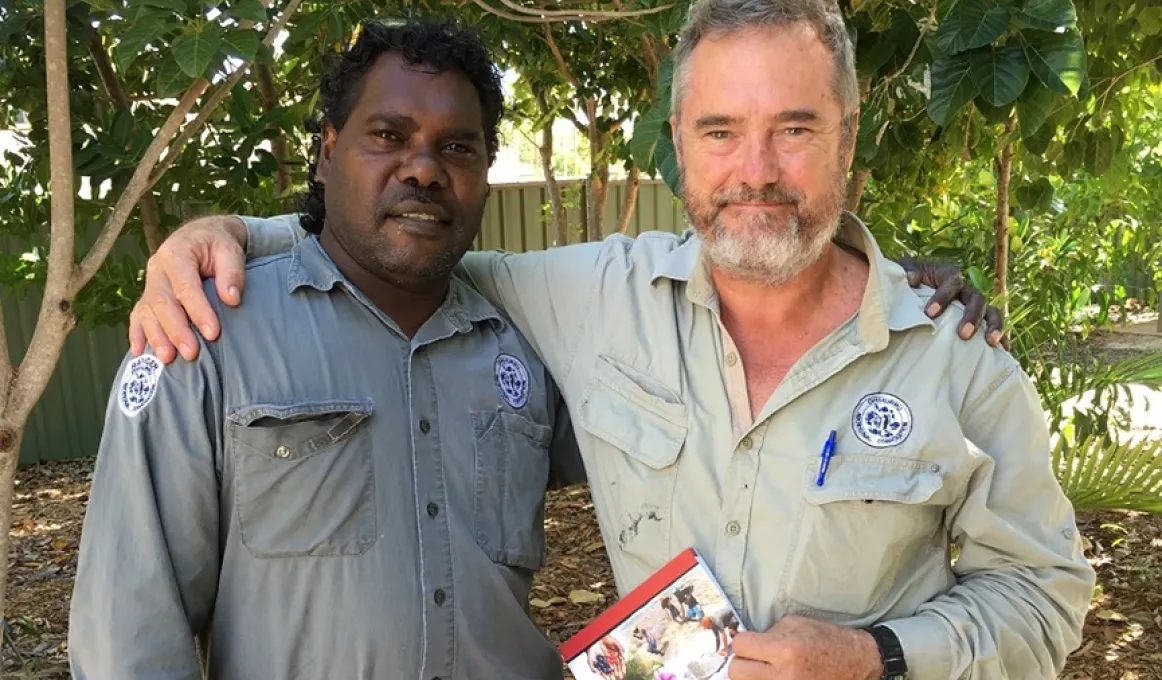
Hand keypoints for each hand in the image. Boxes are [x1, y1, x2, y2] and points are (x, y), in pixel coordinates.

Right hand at [128, 215, 247, 363]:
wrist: (202, 237)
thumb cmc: (217, 245)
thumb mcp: (230, 250)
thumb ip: (232, 272)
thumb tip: (231, 298)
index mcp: (176, 253)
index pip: (185, 286)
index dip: (198, 310)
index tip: (213, 333)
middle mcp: (157, 269)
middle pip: (162, 302)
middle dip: (176, 330)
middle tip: (191, 352)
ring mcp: (150, 284)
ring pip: (147, 312)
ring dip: (157, 337)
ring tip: (168, 358)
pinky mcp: (148, 296)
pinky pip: (137, 316)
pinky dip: (137, 334)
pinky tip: (139, 352)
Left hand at [727, 615, 881, 679]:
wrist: (857, 663)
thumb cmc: (827, 640)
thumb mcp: (796, 624)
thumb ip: (767, 633)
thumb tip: (744, 641)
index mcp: (784, 649)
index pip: (740, 645)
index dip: (743, 641)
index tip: (750, 642)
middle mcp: (783, 675)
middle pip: (736, 671)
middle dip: (742, 662)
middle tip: (755, 658)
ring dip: (751, 676)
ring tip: (765, 669)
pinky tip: (775, 675)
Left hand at [896, 257, 1007, 348]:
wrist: (910, 290)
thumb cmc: (907, 280)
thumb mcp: (904, 271)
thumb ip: (906, 271)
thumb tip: (911, 279)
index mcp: (948, 275)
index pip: (952, 281)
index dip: (943, 296)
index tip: (929, 313)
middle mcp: (965, 289)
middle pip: (977, 298)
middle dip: (972, 316)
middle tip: (963, 334)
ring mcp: (973, 304)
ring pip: (991, 311)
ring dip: (993, 326)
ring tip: (990, 343)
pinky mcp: (976, 319)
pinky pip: (992, 326)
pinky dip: (1001, 337)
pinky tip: (1003, 351)